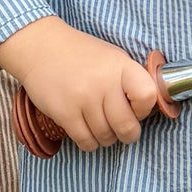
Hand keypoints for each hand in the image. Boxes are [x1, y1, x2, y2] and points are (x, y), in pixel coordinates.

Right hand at [0, 15, 162, 150]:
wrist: (41, 48)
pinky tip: (87, 132)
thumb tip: (149, 109)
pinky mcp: (64, 112)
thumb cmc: (82, 55)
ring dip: (106, 138)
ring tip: (101, 127)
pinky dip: (89, 143)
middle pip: (127, 126)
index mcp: (121, 66)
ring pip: (106, 137)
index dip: (145, 109)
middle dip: (127, 134)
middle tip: (122, 130)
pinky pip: (85, 141)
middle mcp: (104, 83)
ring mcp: (83, 98)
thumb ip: (131, 80)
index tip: (135, 108)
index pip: (148, 96)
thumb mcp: (113, 57)